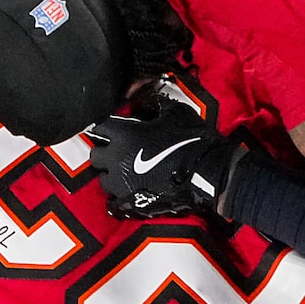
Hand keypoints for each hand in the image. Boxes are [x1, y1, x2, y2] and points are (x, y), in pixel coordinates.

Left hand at [88, 101, 244, 220]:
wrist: (208, 173)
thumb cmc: (192, 140)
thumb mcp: (175, 111)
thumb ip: (155, 103)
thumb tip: (146, 99)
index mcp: (125, 135)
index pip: (101, 128)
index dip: (109, 127)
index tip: (116, 128)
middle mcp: (117, 159)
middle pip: (96, 155)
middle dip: (105, 151)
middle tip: (119, 150)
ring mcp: (123, 184)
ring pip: (103, 179)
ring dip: (111, 174)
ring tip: (125, 172)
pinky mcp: (132, 202)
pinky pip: (114, 204)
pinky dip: (118, 199)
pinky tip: (127, 193)